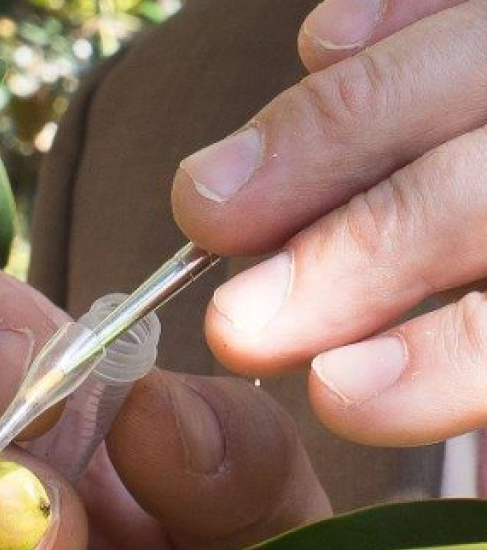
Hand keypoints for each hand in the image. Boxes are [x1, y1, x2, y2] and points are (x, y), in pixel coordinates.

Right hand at [173, 0, 486, 446]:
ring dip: (318, 139)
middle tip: (238, 323)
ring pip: (461, 67)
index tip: (337, 394)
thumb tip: (351, 385)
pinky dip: (389, 14)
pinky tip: (320, 48)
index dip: (446, 356)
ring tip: (207, 201)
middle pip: (484, 189)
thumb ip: (472, 360)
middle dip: (355, 252)